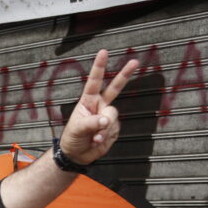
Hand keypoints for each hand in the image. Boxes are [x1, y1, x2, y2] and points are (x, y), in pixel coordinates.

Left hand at [58, 50, 138, 164]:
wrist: (77, 155)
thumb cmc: (72, 138)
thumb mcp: (77, 129)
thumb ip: (91, 123)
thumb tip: (106, 120)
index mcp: (88, 101)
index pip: (94, 82)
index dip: (99, 67)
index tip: (103, 52)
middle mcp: (100, 106)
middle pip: (115, 88)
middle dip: (125, 75)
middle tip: (135, 62)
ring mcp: (108, 117)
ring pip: (112, 116)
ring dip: (103, 129)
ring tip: (93, 138)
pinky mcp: (114, 128)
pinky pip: (115, 130)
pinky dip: (106, 137)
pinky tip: (98, 141)